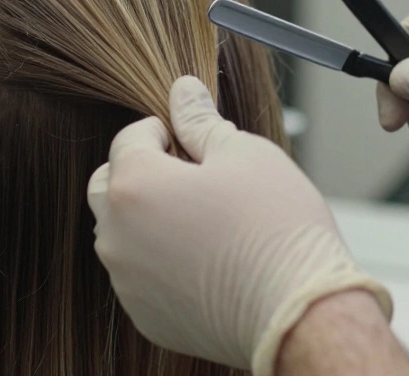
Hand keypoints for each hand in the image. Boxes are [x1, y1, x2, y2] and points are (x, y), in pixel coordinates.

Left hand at [88, 77, 391, 375]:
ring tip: (204, 220)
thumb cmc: (276, 228)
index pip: (128, 139)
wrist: (299, 313)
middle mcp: (116, 236)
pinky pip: (140, 277)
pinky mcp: (146, 317)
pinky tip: (207, 260)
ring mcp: (127, 282)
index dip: (161, 130)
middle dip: (140, 172)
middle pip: (109, 186)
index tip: (190, 138)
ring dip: (148, 219)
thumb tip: (183, 91)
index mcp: (134, 187)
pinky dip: (161, 263)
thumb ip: (200, 122)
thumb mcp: (243, 154)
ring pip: (122, 234)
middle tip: (191, 174)